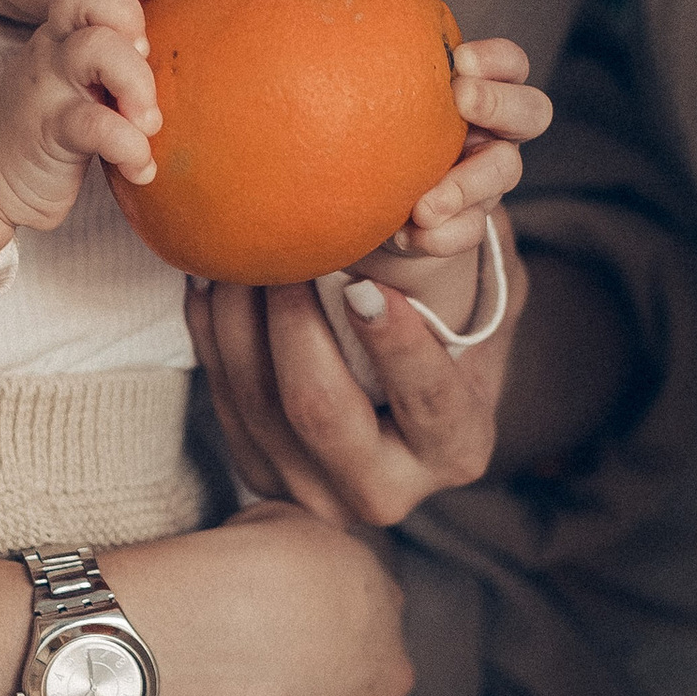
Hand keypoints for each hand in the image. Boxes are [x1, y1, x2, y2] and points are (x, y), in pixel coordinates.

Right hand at [0, 0, 176, 267]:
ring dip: (137, 82)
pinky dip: (129, 147)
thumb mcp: (79, 79)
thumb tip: (193, 52)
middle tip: (150, 56)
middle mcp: (54, 50)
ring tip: (151, 122)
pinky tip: (141, 168)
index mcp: (64, 33)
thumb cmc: (49, 120)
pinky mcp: (49, 133)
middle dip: (129, 16)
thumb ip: (119, 58)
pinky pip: (92, 126)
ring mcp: (48, 88)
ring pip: (92, 50)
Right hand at [110, 502, 412, 695]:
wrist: (265, 618)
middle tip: (248, 659)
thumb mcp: (296, 522)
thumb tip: (279, 549)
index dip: (314, 611)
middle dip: (309, 675)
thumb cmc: (278, 558)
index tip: (275, 608)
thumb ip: (298, 543)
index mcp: (381, 610)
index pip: (355, 614)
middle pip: (346, 680)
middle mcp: (379, 676)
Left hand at [191, 261, 525, 531]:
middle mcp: (385, 489)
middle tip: (288, 253)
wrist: (403, 404)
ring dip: (241, 317)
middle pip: (321, 409)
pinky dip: (212, 331)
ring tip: (243, 250)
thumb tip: (431, 205)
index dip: (396, 345)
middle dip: (295, 323)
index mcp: (457, 447)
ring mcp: (313, 490)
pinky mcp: (260, 474)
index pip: (429, 399)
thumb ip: (468, 257)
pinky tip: (213, 279)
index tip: (364, 286)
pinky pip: (221, 400)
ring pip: (257, 402)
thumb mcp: (484, 301)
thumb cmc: (454, 333)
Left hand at [379, 37, 548, 277]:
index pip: (510, 65)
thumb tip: (340, 49)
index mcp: (478, 92)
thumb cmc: (375, 133)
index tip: (460, 61)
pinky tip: (406, 235)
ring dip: (466, 183)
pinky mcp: (470, 222)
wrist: (371, 212)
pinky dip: (441, 235)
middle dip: (500, 102)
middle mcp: (494, 132)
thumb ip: (378, 80)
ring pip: (506, 171)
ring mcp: (489, 179)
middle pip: (532, 110)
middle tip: (461, 100)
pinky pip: (471, 230)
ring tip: (424, 204)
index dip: (497, 60)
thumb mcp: (378, 103)